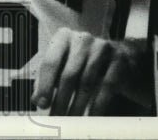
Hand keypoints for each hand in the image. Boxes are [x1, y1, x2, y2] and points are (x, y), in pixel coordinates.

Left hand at [32, 28, 149, 114]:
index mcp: (63, 37)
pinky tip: (91, 117)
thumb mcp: (63, 66)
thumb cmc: (83, 63)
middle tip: (57, 119)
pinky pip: (107, 86)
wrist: (121, 57)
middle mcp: (82, 39)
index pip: (50, 62)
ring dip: (77, 106)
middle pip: (68, 74)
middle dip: (61, 101)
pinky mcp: (119, 60)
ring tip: (71, 121)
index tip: (42, 104)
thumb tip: (36, 100)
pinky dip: (98, 105)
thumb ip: (47, 80)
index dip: (45, 85)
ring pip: (87, 82)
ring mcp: (102, 48)